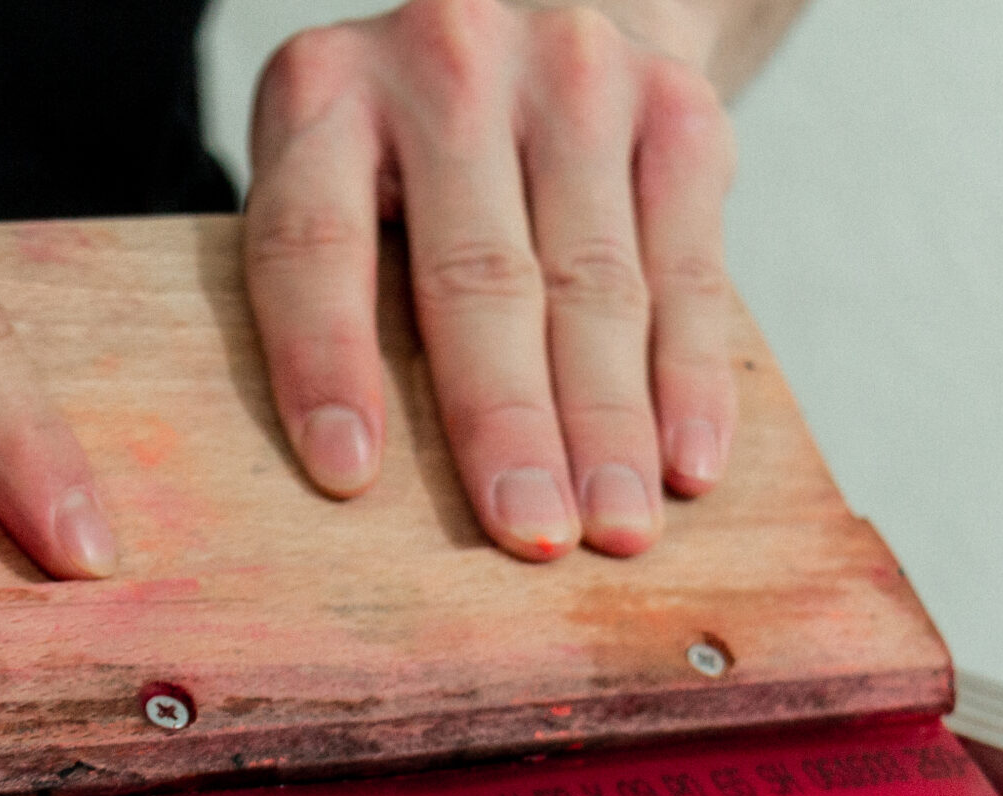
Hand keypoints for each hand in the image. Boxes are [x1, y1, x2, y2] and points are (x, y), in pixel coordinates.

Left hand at [245, 0, 738, 559]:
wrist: (548, 20)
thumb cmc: (406, 159)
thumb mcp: (331, 183)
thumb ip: (330, 294)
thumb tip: (356, 490)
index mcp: (324, 93)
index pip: (312, 240)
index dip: (326, 360)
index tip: (348, 477)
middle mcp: (448, 61)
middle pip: (477, 276)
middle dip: (506, 423)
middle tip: (529, 537)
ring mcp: (574, 74)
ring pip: (595, 283)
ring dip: (609, 424)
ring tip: (616, 529)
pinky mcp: (679, 105)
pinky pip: (690, 267)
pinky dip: (690, 378)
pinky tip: (688, 466)